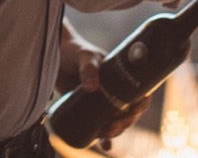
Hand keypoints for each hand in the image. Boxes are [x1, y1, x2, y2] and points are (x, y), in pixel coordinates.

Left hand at [58, 28, 149, 150]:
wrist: (56, 54)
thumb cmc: (74, 51)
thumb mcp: (84, 56)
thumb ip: (88, 69)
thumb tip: (92, 89)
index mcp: (120, 77)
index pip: (139, 94)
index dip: (141, 105)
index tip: (134, 111)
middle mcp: (114, 91)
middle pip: (129, 112)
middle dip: (126, 122)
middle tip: (114, 125)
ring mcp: (101, 102)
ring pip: (116, 122)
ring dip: (116, 132)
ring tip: (106, 134)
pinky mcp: (88, 110)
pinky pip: (99, 127)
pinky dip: (104, 138)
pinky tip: (103, 145)